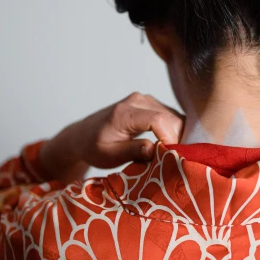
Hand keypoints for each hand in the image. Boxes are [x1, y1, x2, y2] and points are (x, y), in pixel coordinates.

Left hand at [39, 92, 184, 180]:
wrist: (83, 135)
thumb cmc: (94, 147)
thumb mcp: (109, 155)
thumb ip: (132, 151)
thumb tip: (154, 149)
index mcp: (124, 113)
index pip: (158, 120)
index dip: (169, 138)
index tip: (170, 156)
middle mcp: (137, 100)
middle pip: (170, 118)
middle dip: (176, 139)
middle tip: (172, 160)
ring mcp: (144, 99)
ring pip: (174, 117)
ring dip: (176, 135)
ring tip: (170, 154)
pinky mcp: (149, 103)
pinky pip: (169, 116)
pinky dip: (172, 130)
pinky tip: (167, 145)